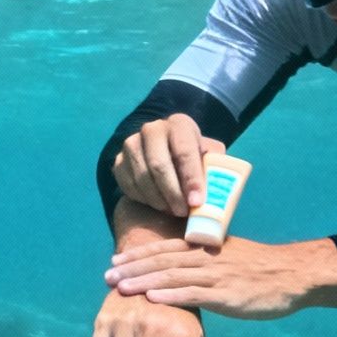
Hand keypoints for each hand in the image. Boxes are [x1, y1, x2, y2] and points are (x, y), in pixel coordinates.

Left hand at [105, 237, 336, 319]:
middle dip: (132, 269)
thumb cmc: (261, 268)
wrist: (294, 275)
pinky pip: (195, 294)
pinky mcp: (227, 294)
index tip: (115, 262)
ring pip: (172, 276)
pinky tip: (152, 301)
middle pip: (162, 261)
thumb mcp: (229, 257)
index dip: (138, 255)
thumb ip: (204, 260)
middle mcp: (206, 258)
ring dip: (143, 283)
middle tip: (107, 277)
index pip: (164, 248)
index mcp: (206, 247)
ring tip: (119, 289)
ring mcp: (216, 275)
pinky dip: (171, 297)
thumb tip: (180, 268)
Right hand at [111, 114, 225, 216]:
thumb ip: (214, 169)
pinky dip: (144, 200)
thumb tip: (217, 190)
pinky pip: (128, 185)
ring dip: (158, 200)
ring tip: (173, 211)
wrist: (169, 155)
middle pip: (159, 165)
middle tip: (183, 213)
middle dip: (173, 193)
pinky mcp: (118, 161)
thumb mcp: (210, 158)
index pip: (184, 152)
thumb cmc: (195, 160)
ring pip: (142, 178)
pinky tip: (158, 205)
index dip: (191, 178)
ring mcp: (131, 144)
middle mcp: (152, 129)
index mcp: (179, 124)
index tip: (197, 202)